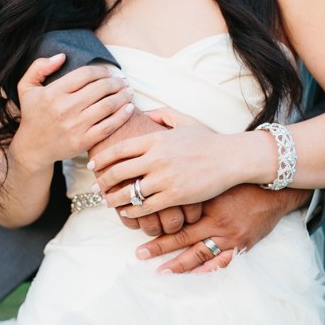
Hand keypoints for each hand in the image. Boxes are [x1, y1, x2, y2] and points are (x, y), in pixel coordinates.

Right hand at [10, 54, 134, 171]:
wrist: (33, 148)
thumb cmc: (33, 115)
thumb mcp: (26, 87)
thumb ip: (39, 67)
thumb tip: (62, 56)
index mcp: (53, 93)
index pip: (86, 74)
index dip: (102, 70)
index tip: (109, 72)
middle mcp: (64, 108)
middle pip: (100, 88)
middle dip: (116, 82)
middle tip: (123, 81)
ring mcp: (75, 126)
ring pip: (108, 106)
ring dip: (123, 96)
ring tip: (128, 92)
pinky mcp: (83, 142)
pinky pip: (109, 126)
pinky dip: (123, 116)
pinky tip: (130, 108)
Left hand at [88, 108, 201, 234]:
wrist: (231, 158)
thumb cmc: (209, 140)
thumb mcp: (184, 120)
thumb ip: (162, 114)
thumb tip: (145, 112)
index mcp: (156, 139)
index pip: (119, 149)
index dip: (101, 158)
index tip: (93, 165)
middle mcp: (157, 158)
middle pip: (118, 171)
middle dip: (102, 181)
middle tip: (96, 187)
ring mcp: (165, 178)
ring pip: (128, 192)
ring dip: (113, 199)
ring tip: (107, 202)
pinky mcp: (175, 196)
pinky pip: (145, 207)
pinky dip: (132, 211)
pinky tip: (127, 212)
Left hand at [133, 184, 312, 272]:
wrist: (275, 190)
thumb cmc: (241, 178)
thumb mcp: (215, 172)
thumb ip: (190, 166)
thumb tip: (160, 140)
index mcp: (209, 202)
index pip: (178, 214)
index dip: (157, 220)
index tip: (138, 223)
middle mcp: (218, 221)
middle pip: (183, 238)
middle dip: (160, 246)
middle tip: (139, 253)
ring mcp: (231, 237)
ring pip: (200, 254)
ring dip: (179, 264)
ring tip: (159, 271)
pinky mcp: (243, 245)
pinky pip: (222, 262)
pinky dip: (206, 270)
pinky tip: (191, 276)